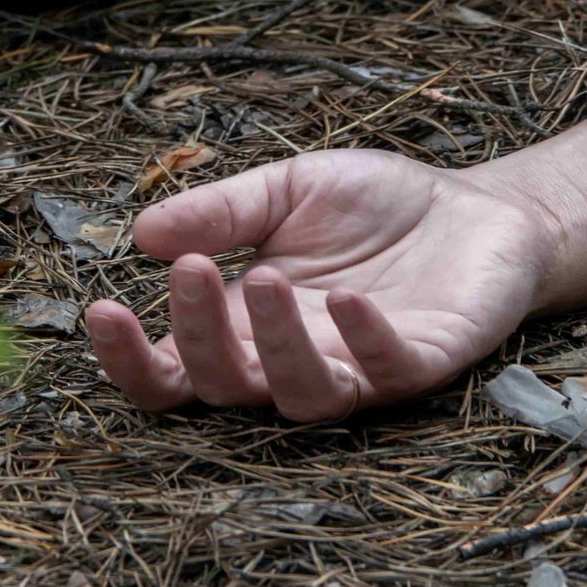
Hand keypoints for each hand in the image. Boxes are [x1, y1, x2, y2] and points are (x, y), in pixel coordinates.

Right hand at [84, 150, 559, 419]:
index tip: (104, 308)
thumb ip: (222, 211)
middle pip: (223, 387)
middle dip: (197, 336)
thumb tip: (142, 231)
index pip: (172, 370)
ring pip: (298, 396)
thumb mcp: (290, 189)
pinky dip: (362, 339)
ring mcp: (358, 372)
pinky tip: (345, 297)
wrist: (482, 209)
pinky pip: (384, 371)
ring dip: (273, 347)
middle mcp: (293, 362)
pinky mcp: (421, 365)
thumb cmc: (380, 209)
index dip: (131, 357)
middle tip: (189, 270)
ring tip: (260, 277)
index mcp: (246, 327)